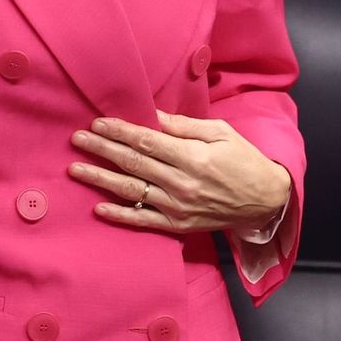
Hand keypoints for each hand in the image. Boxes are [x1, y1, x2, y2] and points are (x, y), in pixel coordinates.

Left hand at [69, 109, 289, 234]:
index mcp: (192, 156)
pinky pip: (143, 220)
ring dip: (101, 179)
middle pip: (133, 163)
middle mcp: (181, 183)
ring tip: (75, 169)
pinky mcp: (178, 225)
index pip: (146, 141)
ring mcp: (178, 206)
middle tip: (76, 139)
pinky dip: (120, 215)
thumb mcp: (221, 132)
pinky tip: (98, 207)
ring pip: (132, 191)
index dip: (119, 131)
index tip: (98, 122)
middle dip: (102, 149)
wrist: (265, 201)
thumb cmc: (244, 160)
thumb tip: (153, 115)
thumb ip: (185, 126)